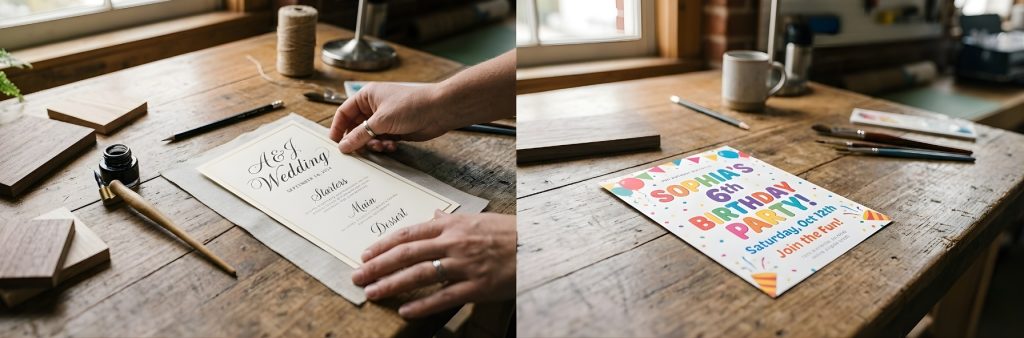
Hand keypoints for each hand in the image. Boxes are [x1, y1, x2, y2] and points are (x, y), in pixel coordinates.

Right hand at [329, 51, 513, 153]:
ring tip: (381, 146)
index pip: (344, 112)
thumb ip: (359, 135)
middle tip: (357, 152)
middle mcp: (374, 106)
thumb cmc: (411, 105)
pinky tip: (392, 146)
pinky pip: (382, 141)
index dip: (337, 128)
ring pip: (369, 136)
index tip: (334, 144)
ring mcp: (386, 119)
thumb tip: (343, 146)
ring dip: (373, 144)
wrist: (439, 110)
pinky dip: (384, 146)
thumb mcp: (381, 121)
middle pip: (355, 127)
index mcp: (367, 96)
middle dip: (357, 140)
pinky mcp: (396, 130)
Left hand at [351, 210, 516, 317]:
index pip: (409, 234)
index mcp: (452, 226)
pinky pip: (444, 297)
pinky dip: (422, 304)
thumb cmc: (508, 234)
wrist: (539, 246)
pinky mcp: (477, 286)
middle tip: (357, 276)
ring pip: (420, 275)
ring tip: (373, 293)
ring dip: (392, 285)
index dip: (383, 245)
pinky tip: (405, 310)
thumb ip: (450, 222)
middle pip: (407, 254)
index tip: (365, 254)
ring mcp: (465, 265)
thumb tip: (431, 217)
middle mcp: (454, 243)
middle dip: (377, 266)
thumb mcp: (476, 220)